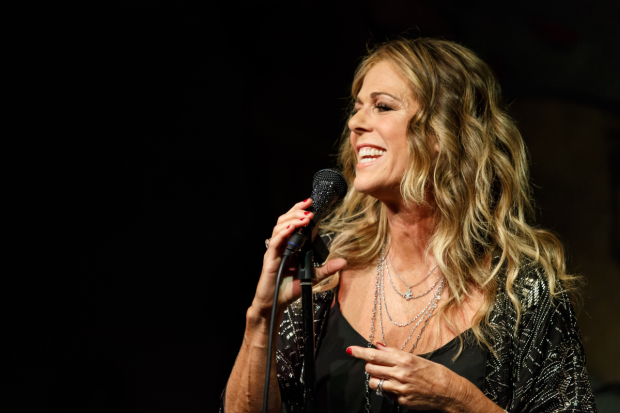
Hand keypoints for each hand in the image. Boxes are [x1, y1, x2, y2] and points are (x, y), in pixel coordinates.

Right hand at [251, 198, 346, 318]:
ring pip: (279, 227)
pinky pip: (275, 242)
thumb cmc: (290, 289)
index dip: (300, 211)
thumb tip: (343, 262)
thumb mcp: (313, 277)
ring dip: (292, 220)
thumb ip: (326, 269)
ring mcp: (274, 251)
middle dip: (296, 211)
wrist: (275, 304)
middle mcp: (281, 245)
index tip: (311, 204)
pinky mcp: (270, 259)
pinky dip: (283, 233)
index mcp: (290, 246)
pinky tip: (292, 228)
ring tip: (304, 217)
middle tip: (309, 207)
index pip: (293, 223)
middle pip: (285, 220)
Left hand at [348, 343, 462, 411]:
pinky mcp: (401, 400)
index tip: (350, 350)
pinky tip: (399, 387)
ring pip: (375, 383)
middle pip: (371, 369)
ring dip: (377, 378)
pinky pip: (387, 394)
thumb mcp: (414, 357)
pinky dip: (389, 389)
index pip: (374, 355)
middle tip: (376, 365)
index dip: (360, 352)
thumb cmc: (433, 371)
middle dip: (370, 366)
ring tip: (387, 376)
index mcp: (403, 360)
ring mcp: (400, 389)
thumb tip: (378, 347)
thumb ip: (394, 353)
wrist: (447, 391)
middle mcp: (399, 374)